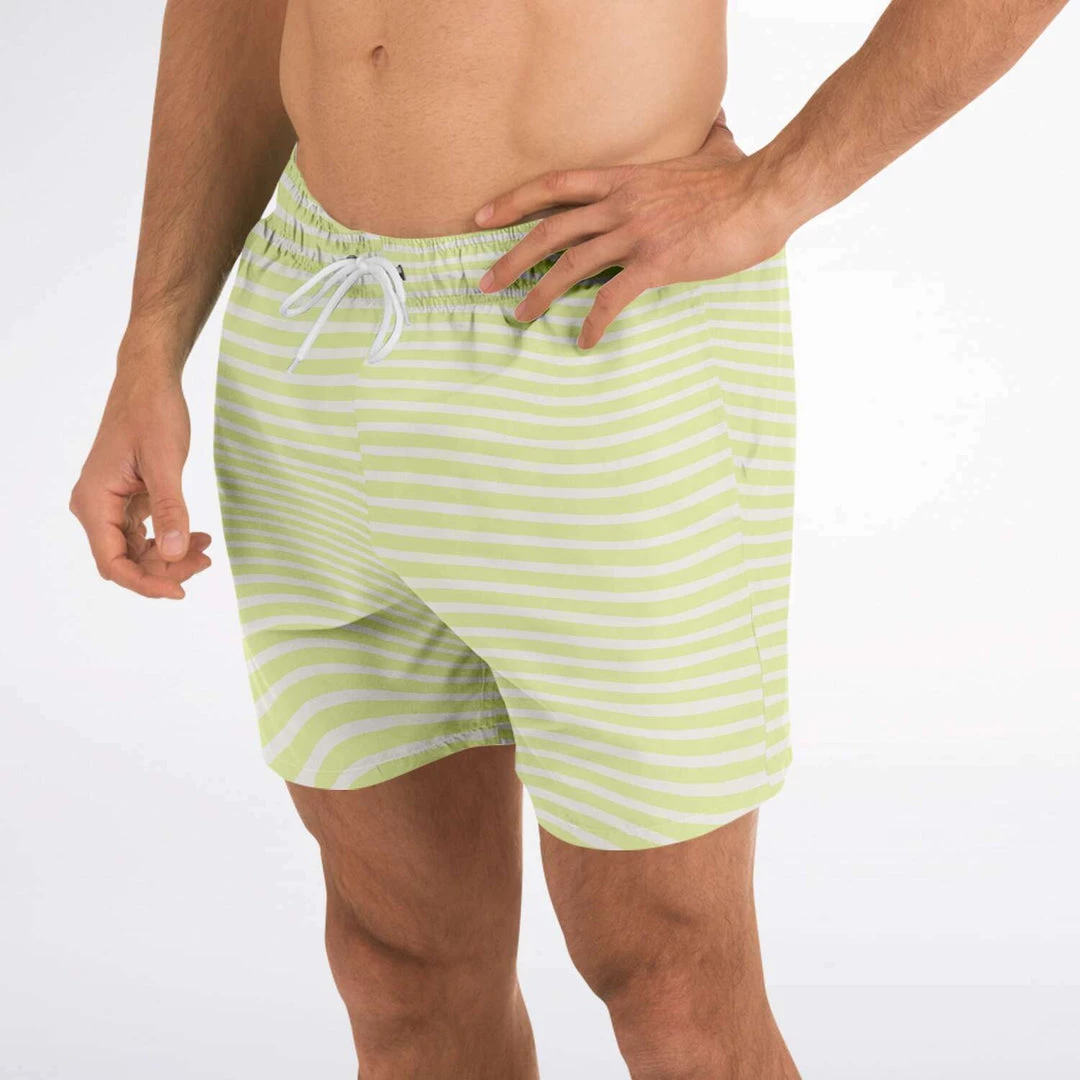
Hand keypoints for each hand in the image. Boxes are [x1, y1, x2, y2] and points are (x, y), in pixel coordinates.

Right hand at [70, 362, 211, 599]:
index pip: (113, 562)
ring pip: (137, 550)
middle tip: (205, 562)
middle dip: (165, 568)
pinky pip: (145, 532)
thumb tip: (176, 552)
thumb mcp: (165, 463)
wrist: (149, 382)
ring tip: (206, 551)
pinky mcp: (127, 498)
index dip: (145, 583)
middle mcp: (96, 507)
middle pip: (126, 560)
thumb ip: (170, 510)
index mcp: (95, 501)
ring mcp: (111, 504)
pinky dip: (171, 538)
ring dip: (171, 556)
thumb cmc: (151, 413)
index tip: (179, 591)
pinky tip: (198, 537)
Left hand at [474, 117, 791, 347]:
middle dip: (511, 258)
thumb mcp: (713, 151)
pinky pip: (612, 298)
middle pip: (549, 229)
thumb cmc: (740, 179)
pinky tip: (583, 340)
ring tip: (519, 317)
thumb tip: (716, 121)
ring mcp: (635, 233)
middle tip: (485, 282)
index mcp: (623, 179)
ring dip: (539, 294)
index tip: (482, 217)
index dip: (512, 201)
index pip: (554, 185)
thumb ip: (703, 141)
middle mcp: (620, 204)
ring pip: (570, 264)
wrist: (765, 195)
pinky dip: (593, 322)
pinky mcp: (656, 262)